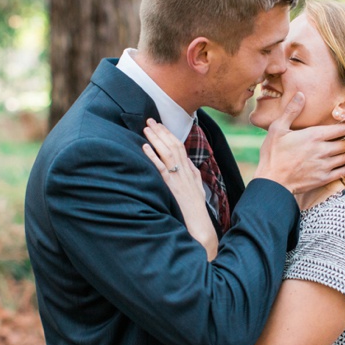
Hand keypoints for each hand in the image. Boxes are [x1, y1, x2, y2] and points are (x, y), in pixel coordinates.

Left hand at [143, 119, 218, 259]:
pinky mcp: (171, 186)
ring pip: (167, 153)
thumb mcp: (198, 188)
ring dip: (156, 139)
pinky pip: (161, 168)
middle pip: (173, 145)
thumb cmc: (196, 209)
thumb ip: (193, 174)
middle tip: (150, 119)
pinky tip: (145, 147)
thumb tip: (189, 162)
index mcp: (190, 171)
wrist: (200, 225)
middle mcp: (185, 171)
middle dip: (161, 131)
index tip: (160, 125)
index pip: (180, 146)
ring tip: (146, 128)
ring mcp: (178, 178)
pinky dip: (153, 156)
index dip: (169, 134)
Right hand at [253, 93, 344, 196]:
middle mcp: (322, 150)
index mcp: (313, 135)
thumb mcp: (277, 128)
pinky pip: (344, 171)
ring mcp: (324, 165)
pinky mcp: (324, 179)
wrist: (272, 181)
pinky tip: (343, 163)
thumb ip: (291, 111)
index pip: (341, 128)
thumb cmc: (273, 154)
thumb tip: (300, 94)